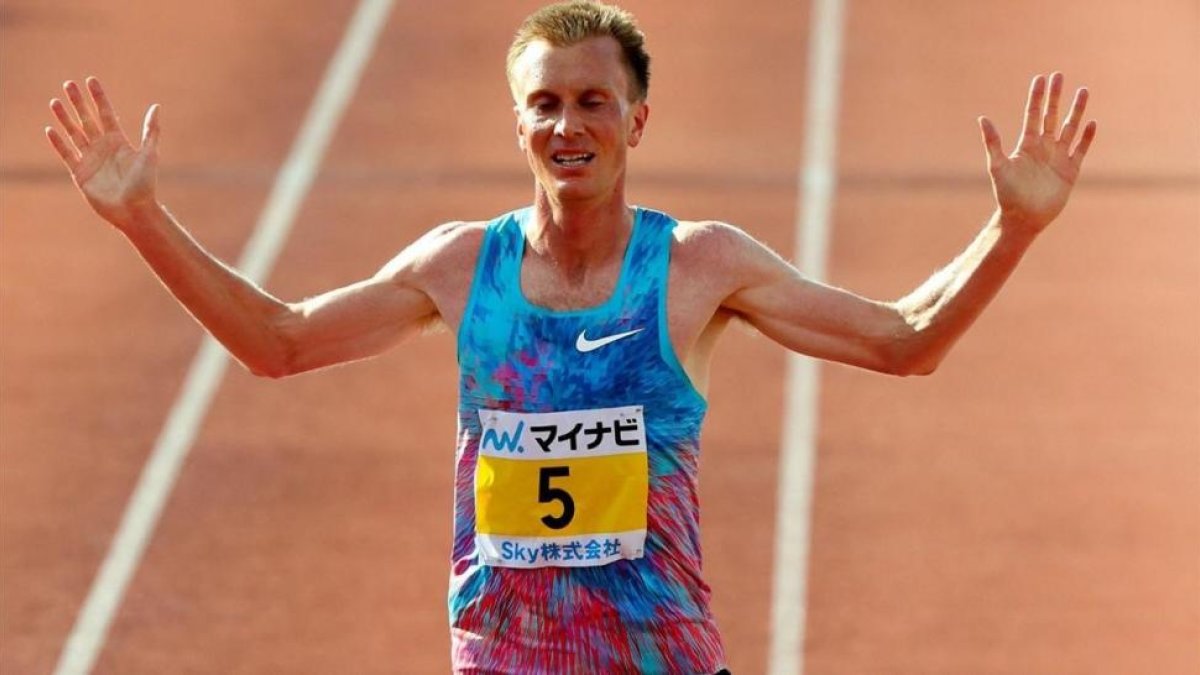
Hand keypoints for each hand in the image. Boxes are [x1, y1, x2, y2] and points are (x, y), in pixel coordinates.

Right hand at [45, 77, 160, 225]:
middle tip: (68, 84)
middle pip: (87, 119)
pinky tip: (51, 129)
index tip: (91, 80)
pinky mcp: (80, 173)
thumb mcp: (149, 154)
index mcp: (119, 142)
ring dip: (64, 118)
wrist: (134, 210)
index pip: (106, 114)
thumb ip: (150, 130)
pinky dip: (58, 143)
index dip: (99, 98)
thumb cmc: (145, 184)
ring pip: (74, 133)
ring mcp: (90, 159)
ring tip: (55, 102)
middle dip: (78, 102)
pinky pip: (67, 154)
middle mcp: (103, 148)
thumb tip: (156, 106)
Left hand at [979, 72, 1096, 234]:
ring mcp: (1058, 158)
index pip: (1033, 114)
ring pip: (1070, 128)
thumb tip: (982, 118)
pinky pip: (1080, 149)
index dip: (1036, 97)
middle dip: (1055, 97)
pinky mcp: (1070, 170)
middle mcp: (1043, 148)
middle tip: (1059, 76)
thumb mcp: (998, 166)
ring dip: (1076, 110)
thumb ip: (993, 142)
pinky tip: (1092, 122)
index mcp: (1027, 145)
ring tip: (1083, 91)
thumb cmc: (1007, 194)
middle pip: (1051, 116)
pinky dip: (1086, 137)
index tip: (1041, 78)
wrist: (1023, 217)